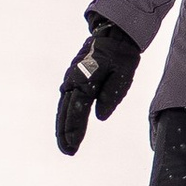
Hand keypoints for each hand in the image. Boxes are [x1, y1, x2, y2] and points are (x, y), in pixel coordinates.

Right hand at [56, 15, 140, 155]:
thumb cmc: (121, 55)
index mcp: (85, 81)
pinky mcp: (73, 77)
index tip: (73, 147)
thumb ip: (111, 96)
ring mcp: (71, 78)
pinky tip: (66, 125)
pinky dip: (65, 114)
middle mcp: (73, 81)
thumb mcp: (122, 75)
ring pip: (63, 106)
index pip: (77, 112)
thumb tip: (99, 116)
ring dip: (63, 125)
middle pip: (65, 112)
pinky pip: (66, 99)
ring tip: (65, 143)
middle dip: (65, 133)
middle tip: (68, 151)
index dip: (74, 131)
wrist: (114, 33)